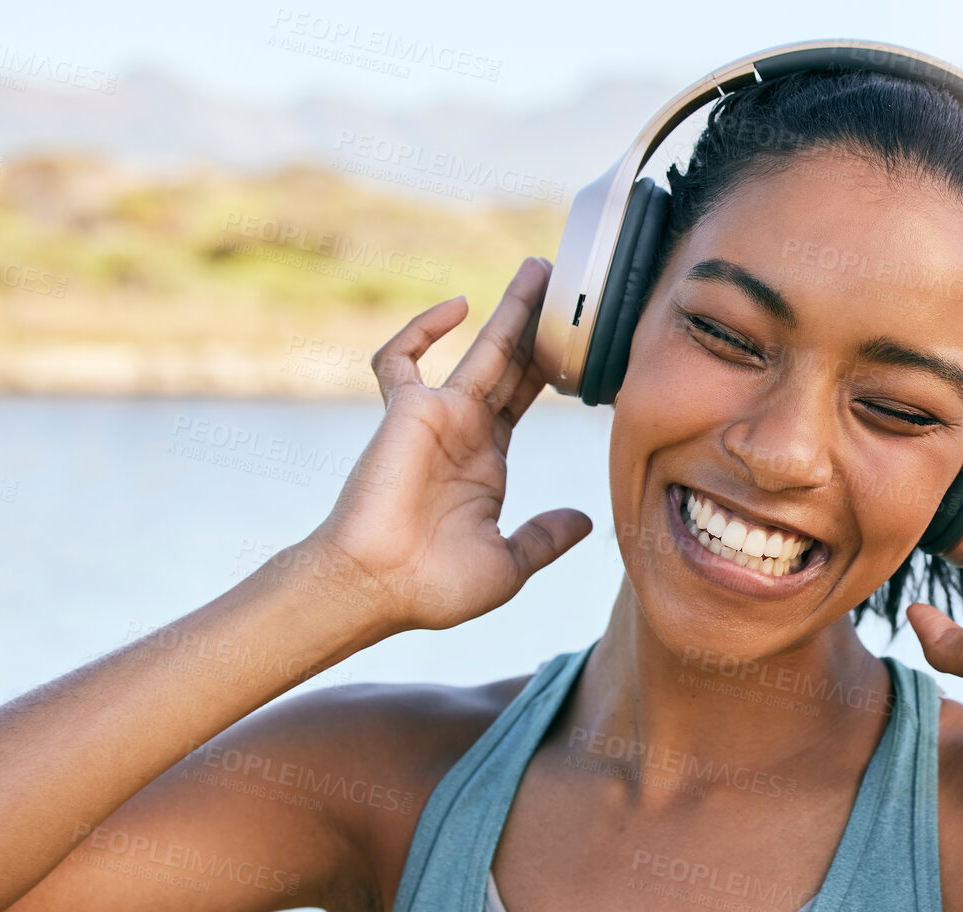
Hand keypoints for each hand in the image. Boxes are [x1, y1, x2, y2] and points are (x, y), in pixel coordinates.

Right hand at [287, 257, 591, 633]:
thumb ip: (544, 537)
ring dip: (509, 311)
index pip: (524, 399)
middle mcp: (464, 432)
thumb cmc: (435, 586)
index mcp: (487, 462)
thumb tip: (584, 521)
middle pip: (510, 364)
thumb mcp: (508, 565)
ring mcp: (436, 417)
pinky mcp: (406, 412)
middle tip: (566, 287)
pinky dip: (422, 329)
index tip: (583, 345)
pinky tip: (458, 308)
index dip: (551, 370)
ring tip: (540, 272)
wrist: (378, 588)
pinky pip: (401, 359)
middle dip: (537, 327)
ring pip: (479, 349)